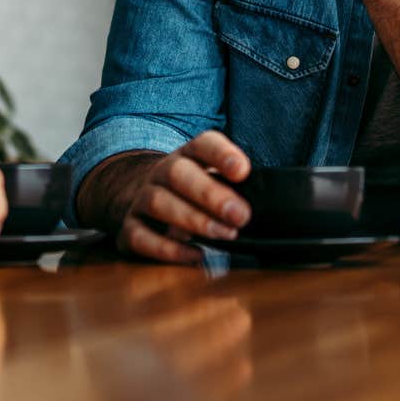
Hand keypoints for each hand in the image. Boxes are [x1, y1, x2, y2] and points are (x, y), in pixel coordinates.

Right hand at [104, 131, 253, 264]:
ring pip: (160, 203)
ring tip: (225, 235)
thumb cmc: (188, 190)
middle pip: (179, 174)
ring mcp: (142, 198)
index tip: (243, 172)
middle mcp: (162, 173)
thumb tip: (270, 205)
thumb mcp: (209, 178)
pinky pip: (141, 237)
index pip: (203, 145)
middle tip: (240, 215)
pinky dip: (168, 249)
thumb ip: (234, 187)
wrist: (134, 193)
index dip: (222, 155)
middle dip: (211, 195)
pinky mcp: (129, 228)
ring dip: (194, 220)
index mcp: (187, 155)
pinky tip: (196, 255)